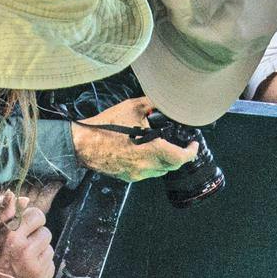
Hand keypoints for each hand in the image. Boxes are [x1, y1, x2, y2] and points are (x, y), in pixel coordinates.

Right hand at [0, 186, 58, 277]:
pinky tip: (30, 269)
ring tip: (25, 259)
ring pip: (49, 245)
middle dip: (37, 234)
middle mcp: (26, 250)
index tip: (23, 226)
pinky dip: (42, 263)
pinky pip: (50, 260)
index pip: (36, 214)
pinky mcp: (45, 275)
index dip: (30, 219)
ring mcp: (37, 264)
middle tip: (25, 244)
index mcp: (11, 237)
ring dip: (40, 249)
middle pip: (45, 229)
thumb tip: (21, 197)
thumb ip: (5, 215)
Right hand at [70, 98, 200, 181]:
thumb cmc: (104, 127)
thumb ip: (152, 105)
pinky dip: (151, 163)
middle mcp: (145, 167)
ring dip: (165, 160)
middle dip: (179, 155)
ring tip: (162, 145)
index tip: (193, 145)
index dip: (191, 152)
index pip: (180, 158)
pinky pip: (147, 172)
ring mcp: (136, 174)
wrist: (83, 144)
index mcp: (150, 151)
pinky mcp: (128, 177)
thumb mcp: (131, 108)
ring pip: (160, 170)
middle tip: (181, 144)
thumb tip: (164, 101)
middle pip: (172, 165)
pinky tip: (145, 150)